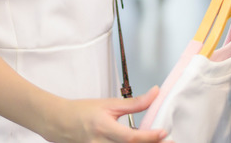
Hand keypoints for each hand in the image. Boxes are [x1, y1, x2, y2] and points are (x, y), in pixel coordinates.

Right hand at [52, 86, 169, 142]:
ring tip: (158, 142)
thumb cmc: (83, 112)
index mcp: (104, 128)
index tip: (164, 133)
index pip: (131, 138)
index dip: (149, 137)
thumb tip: (155, 93)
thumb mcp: (109, 104)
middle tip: (170, 142)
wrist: (60, 123)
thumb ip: (134, 103)